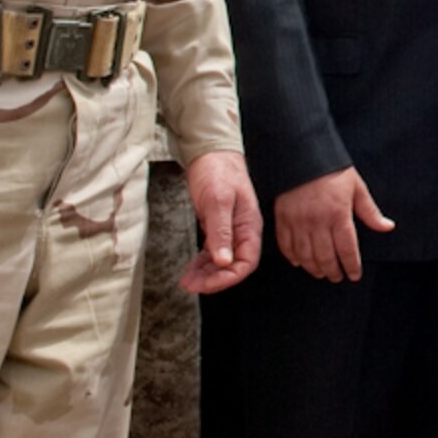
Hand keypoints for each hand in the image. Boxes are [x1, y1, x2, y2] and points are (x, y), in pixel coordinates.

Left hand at [179, 151, 262, 294]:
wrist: (210, 152)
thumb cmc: (218, 170)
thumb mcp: (218, 200)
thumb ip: (221, 232)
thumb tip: (224, 261)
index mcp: (249, 226)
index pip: (246, 262)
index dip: (228, 278)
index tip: (207, 284)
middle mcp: (242, 231)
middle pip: (234, 266)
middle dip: (214, 280)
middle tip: (192, 285)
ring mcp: (230, 230)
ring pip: (222, 262)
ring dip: (206, 274)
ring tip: (188, 282)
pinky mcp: (217, 227)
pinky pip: (213, 252)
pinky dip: (203, 263)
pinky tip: (192, 270)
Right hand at [274, 166, 394, 282]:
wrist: (302, 153)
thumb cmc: (333, 169)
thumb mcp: (357, 187)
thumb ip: (370, 212)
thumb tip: (387, 227)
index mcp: (338, 214)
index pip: (347, 250)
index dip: (351, 266)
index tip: (354, 275)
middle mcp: (317, 221)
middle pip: (325, 257)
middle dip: (333, 272)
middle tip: (337, 277)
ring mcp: (298, 221)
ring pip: (305, 255)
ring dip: (314, 268)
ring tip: (321, 273)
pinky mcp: (282, 218)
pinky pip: (286, 245)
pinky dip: (292, 257)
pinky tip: (299, 262)